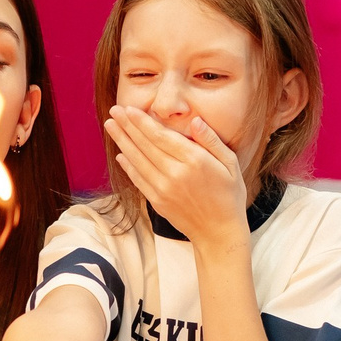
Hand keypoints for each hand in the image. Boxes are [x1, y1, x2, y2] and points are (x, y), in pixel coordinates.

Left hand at [104, 105, 247, 252]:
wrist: (219, 232)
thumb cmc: (228, 194)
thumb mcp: (230, 163)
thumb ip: (211, 140)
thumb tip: (195, 120)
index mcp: (194, 160)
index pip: (161, 136)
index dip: (143, 122)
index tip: (129, 109)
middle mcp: (175, 173)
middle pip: (145, 145)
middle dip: (127, 126)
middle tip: (114, 110)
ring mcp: (164, 189)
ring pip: (137, 160)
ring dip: (122, 141)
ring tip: (110, 126)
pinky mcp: (157, 201)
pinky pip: (138, 179)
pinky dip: (128, 166)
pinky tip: (120, 154)